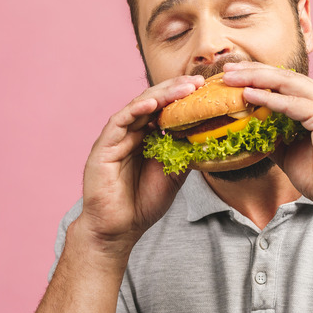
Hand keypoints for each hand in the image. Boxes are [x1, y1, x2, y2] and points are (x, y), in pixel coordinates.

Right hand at [76, 75, 204, 256]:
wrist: (120, 229)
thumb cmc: (143, 203)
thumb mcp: (174, 175)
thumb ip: (185, 153)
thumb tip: (208, 136)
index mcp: (145, 137)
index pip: (165, 109)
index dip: (182, 97)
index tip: (205, 89)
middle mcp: (130, 133)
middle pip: (153, 102)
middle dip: (175, 90)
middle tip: (197, 82)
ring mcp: (116, 138)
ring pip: (138, 107)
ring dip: (161, 96)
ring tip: (183, 89)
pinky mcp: (103, 147)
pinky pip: (119, 122)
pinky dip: (136, 110)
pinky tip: (154, 104)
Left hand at [222, 62, 312, 212]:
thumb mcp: (289, 152)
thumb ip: (272, 136)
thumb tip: (247, 131)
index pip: (286, 81)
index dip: (259, 75)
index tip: (234, 74)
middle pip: (285, 76)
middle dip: (253, 70)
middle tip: (228, 69)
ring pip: (288, 83)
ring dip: (257, 79)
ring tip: (232, 78)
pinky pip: (293, 104)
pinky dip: (270, 99)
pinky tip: (249, 96)